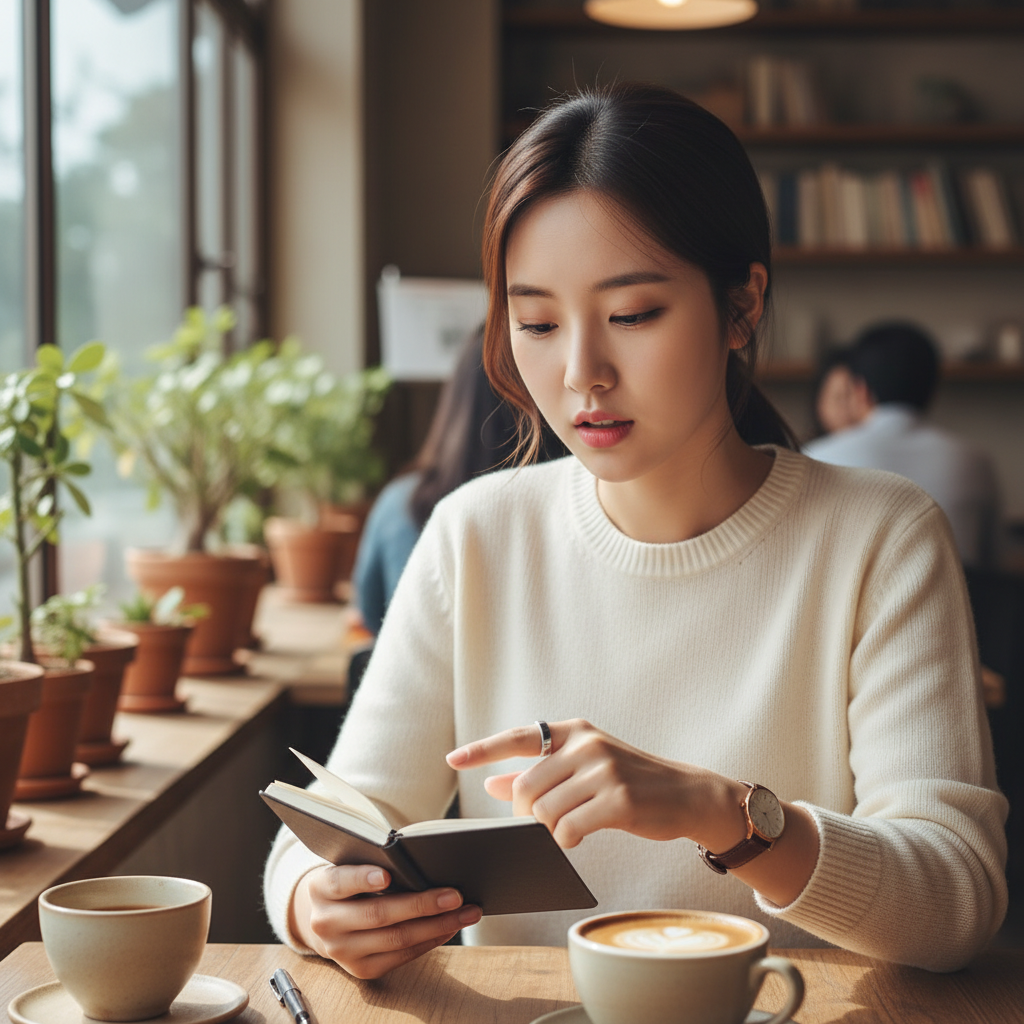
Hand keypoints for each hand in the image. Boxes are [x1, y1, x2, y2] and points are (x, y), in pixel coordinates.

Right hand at [291, 864, 481, 978]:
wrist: (326, 918)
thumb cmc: (350, 880)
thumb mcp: (350, 865)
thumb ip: (374, 863)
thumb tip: (423, 862)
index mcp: (320, 888)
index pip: (341, 881)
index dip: (364, 878)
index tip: (388, 874)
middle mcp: (326, 923)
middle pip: (379, 914)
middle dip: (422, 904)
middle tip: (455, 895)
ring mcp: (342, 951)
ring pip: (396, 939)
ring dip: (437, 925)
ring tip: (466, 912)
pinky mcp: (361, 970)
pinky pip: (401, 956)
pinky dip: (430, 940)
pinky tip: (450, 926)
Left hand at [446, 719, 742, 850]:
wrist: (685, 794)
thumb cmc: (629, 782)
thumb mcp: (584, 768)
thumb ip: (539, 773)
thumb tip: (493, 784)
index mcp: (574, 731)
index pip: (518, 737)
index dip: (483, 750)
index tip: (453, 760)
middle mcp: (586, 745)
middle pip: (526, 786)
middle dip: (524, 813)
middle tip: (538, 825)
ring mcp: (603, 770)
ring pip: (545, 810)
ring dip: (548, 830)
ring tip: (566, 830)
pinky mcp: (618, 800)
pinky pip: (569, 828)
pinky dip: (566, 840)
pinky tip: (578, 838)